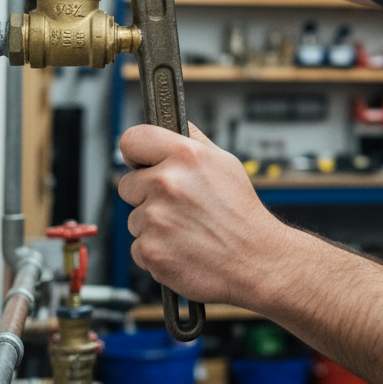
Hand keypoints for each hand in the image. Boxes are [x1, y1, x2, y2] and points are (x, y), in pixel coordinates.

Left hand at [117, 122, 282, 306]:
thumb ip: (194, 141)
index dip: (135, 153)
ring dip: (152, 224)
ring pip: (133, 218)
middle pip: (127, 183)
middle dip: (145, 193)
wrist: (255, 259)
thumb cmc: (241, 213)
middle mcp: (167, 183)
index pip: (132, 140)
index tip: (141, 162)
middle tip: (177, 204)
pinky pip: (137, 246)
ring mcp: (156, 219)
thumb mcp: (225, 163)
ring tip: (186, 228)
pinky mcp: (150, 250)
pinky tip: (181, 247)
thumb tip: (176, 124)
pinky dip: (155, 250)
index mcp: (186, 156)